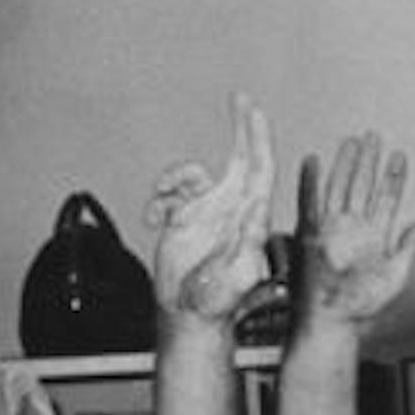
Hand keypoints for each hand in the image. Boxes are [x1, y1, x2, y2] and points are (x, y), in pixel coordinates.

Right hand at [146, 93, 274, 321]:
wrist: (192, 314)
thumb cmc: (217, 304)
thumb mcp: (235, 279)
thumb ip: (243, 249)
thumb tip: (250, 217)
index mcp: (251, 220)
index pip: (261, 173)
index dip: (258, 141)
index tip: (255, 113)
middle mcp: (234, 210)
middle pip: (242, 160)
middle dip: (244, 130)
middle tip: (241, 100)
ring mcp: (210, 211)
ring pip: (194, 173)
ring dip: (173, 182)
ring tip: (162, 213)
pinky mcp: (186, 217)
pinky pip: (172, 191)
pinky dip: (158, 198)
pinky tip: (153, 221)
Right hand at [293, 131, 414, 325]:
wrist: (333, 319)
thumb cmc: (361, 304)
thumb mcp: (395, 277)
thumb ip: (408, 250)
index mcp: (375, 235)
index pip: (386, 198)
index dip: (394, 177)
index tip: (400, 155)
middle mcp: (354, 226)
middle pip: (362, 185)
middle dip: (368, 160)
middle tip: (373, 135)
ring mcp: (333, 227)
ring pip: (339, 187)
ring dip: (345, 164)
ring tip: (352, 141)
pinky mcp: (311, 233)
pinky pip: (309, 202)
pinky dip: (309, 182)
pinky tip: (313, 162)